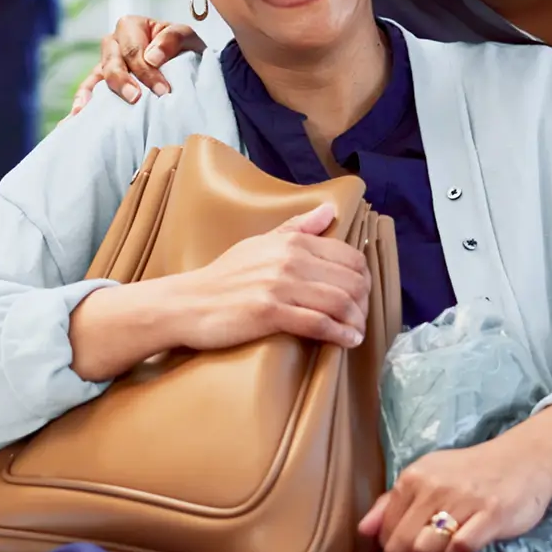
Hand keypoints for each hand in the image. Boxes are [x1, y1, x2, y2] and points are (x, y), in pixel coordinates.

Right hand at [68, 16, 205, 114]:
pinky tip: (74, 117)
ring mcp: (104, 63)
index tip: (163, 91)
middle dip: (123, 82)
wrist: (186, 63)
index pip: (133, 49)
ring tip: (90, 112)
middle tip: (135, 99)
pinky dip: (81, 103)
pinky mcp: (101, 83)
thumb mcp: (185, 36)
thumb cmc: (183, 47)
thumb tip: (152, 58)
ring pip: (96, 78)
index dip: (146, 70)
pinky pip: (87, 91)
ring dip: (94, 95)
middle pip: (112, 63)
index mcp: (130, 26)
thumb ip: (171, 39)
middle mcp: (113, 43)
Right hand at [173, 203, 370, 350]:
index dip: (363, 278)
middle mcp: (290, 259)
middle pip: (350, 280)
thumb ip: (298, 227)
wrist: (188, 303)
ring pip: (339, 302)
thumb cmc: (226, 275)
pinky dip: (339, 334)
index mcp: (292, 241)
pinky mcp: (270, 312)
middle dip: (363, 302)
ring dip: (355, 321)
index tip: (362, 295)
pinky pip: (318, 323)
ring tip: (357, 333)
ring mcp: (280, 285)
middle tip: (361, 317)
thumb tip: (329, 210)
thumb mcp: (261, 243)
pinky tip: (347, 341)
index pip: (349, 256)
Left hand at [359, 441, 551, 551]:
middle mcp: (435, 486)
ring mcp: (463, 501)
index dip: (394, 546)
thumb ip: (392, 502)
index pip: (386, 529)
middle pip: (402, 544)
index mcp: (415, 476)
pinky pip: (460, 550)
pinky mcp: (490, 515)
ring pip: (427, 550)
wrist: (523, 459)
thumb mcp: (428, 476)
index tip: (409, 546)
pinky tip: (464, 549)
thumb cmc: (471, 472)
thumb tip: (363, 530)